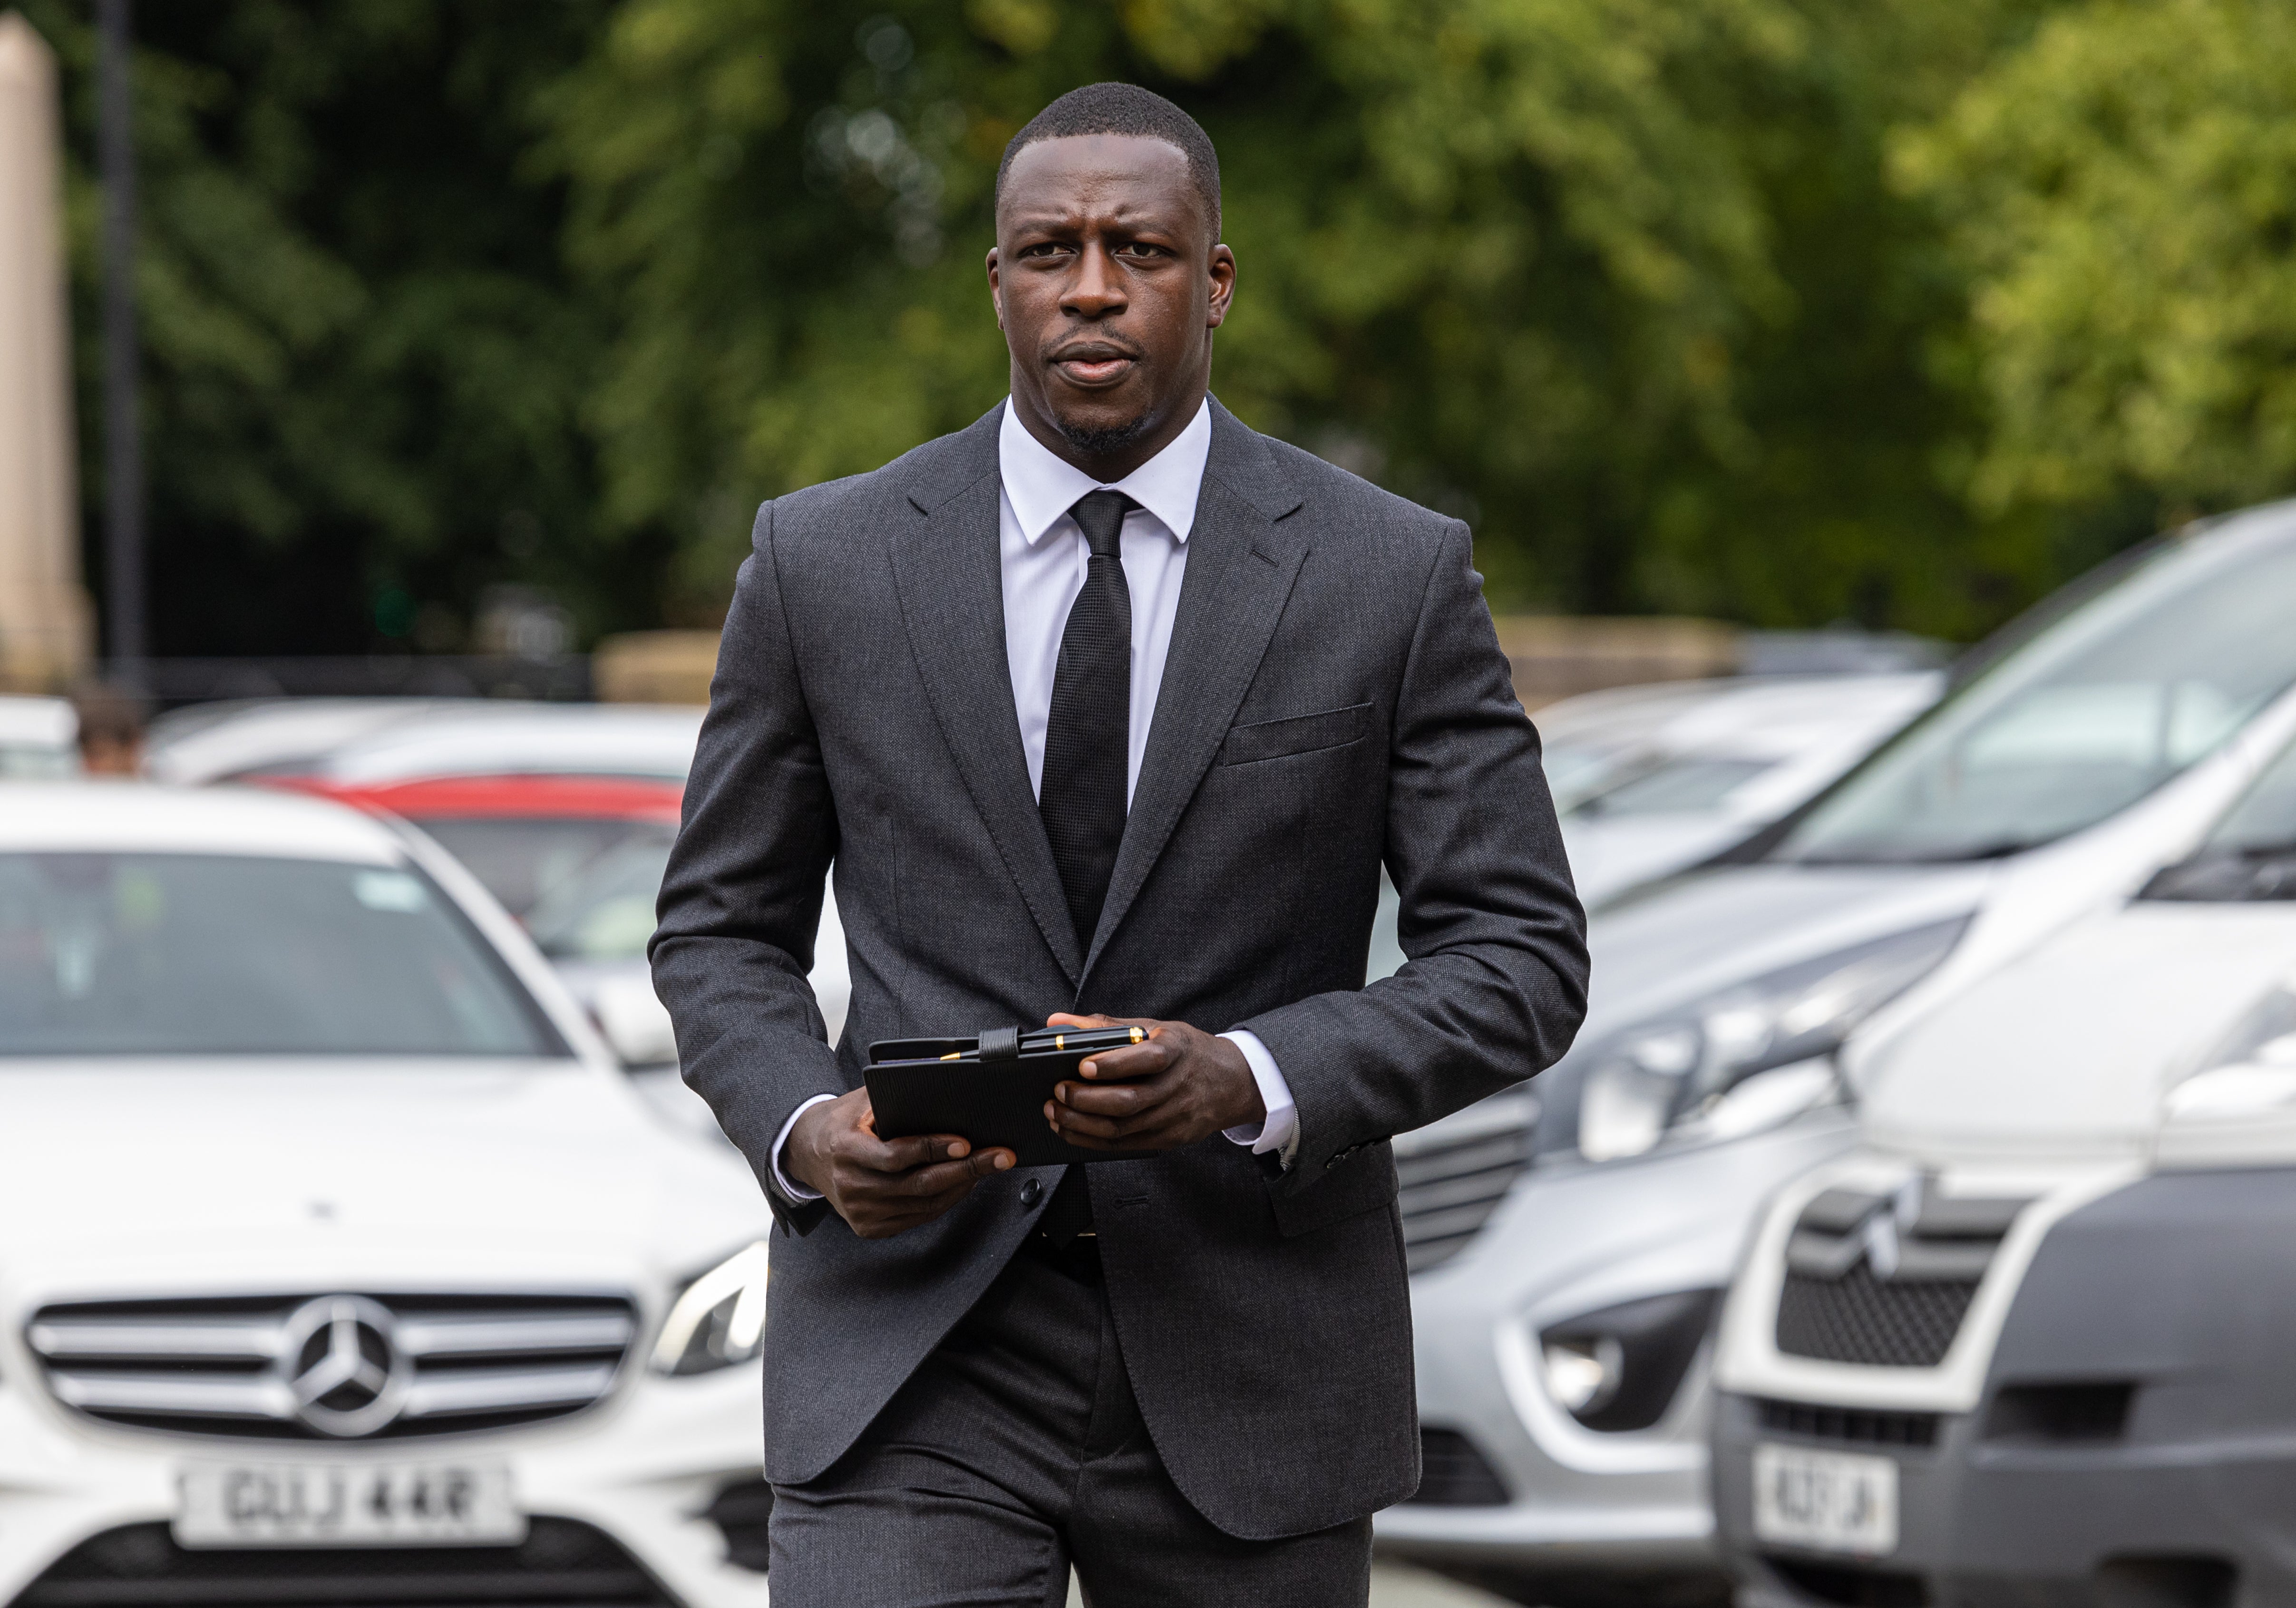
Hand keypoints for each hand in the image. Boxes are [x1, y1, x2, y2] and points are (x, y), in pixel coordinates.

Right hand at [785, 1088, 1014, 1238]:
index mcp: (846, 1151)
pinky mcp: (869, 1228)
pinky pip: (917, 1217)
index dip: (933, 1149)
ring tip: (988, 1166)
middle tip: (1000, 1157)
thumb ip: (893, 1097)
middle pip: (918, 1184)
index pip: (896, 1156)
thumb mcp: (860, 1101)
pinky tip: (964, 1184)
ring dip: (961, 1186)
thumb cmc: (843, 1121)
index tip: (965, 1142)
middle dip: (966, 1170)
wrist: (807, 1153)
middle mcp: (851, 1186)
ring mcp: (860, 1212)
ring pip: (923, 1205)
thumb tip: (940, 1085)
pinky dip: (945, 1201)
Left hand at [1042, 1013, 1265, 1150]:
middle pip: (1129, 1101)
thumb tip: (1057, 1021)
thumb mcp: (1155, 1028)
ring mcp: (1175, 1117)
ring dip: (1082, 1124)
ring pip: (1123, 1128)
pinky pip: (1126, 1146)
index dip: (1114, 1065)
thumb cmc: (1185, 1051)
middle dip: (1087, 1100)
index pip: (1147, 1059)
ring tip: (1055, 1112)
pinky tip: (1071, 1131)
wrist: (1232, 1082)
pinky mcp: (1170, 1139)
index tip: (1083, 1066)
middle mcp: (1178, 1086)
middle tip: (1057, 1091)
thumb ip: (1105, 1025)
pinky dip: (1093, 1141)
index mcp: (1176, 1050)